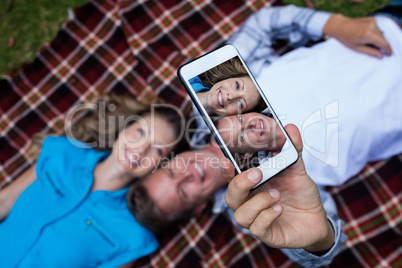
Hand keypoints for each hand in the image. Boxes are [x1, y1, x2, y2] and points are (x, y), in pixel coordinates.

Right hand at [221, 124, 334, 251]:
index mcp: (252, 185)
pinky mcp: (267, 234)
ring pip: (240, 215)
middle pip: (230, 196)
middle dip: (240, 184)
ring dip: (258, 203)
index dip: (225, 170)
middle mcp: (250, 202)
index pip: (231, 178)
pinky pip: (257, 228)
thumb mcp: (297, 169)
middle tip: (257, 174)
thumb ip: (292, 150)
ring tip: (276, 195)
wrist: (317, 218)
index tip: (227, 160)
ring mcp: (257, 219)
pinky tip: (280, 208)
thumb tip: (290, 128)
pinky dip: (267, 216)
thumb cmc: (300, 193)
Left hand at [323, 14, 391, 57]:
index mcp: (367, 35)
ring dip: (377, 39)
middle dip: (380, 45)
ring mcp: (372, 21)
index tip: (389, 54)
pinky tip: (365, 34)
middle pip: (383, 38)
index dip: (388, 50)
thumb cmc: (346, 38)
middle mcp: (372, 26)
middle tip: (371, 48)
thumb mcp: (357, 48)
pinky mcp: (372, 19)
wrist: (340, 26)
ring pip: (381, 33)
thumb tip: (381, 56)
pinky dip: (374, 33)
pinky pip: (377, 28)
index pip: (383, 43)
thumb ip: (370, 52)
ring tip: (365, 40)